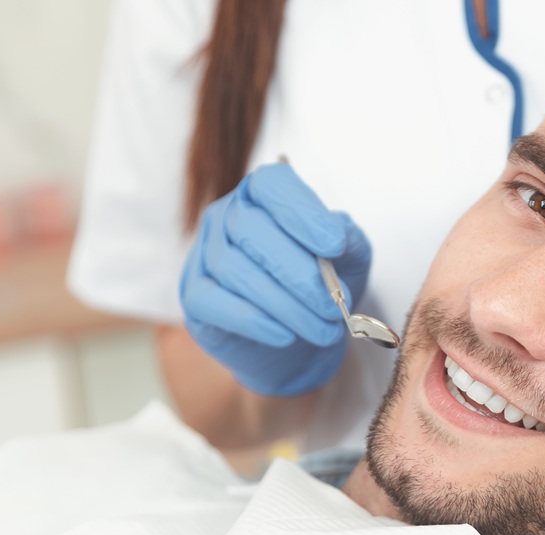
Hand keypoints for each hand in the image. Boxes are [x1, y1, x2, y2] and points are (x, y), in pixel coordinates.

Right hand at [180, 162, 370, 394]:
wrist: (298, 340)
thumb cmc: (319, 285)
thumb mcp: (349, 257)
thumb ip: (348, 239)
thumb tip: (338, 235)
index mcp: (264, 195)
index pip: (272, 186)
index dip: (302, 213)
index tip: (335, 245)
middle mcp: (228, 216)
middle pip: (251, 231)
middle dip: (300, 274)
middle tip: (336, 305)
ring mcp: (206, 254)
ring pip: (235, 271)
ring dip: (286, 305)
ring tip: (324, 329)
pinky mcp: (195, 296)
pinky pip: (211, 302)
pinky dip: (251, 320)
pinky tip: (284, 335)